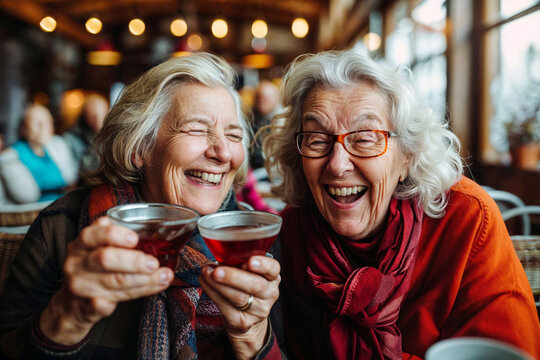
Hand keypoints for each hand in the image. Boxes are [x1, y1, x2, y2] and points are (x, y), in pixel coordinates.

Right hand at [40, 216, 173, 344]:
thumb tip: (153, 236)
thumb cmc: (92, 271)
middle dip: (135, 261)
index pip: (93, 235)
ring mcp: (80, 286)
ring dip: (145, 279)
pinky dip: (139, 293)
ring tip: (163, 276)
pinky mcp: (87, 307)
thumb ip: (116, 238)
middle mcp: (76, 263)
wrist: (71, 306)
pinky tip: (151, 289)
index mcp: (81, 244)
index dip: (116, 235)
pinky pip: (115, 301)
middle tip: (154, 263)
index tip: (135, 239)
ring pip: (116, 281)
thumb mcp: (96, 249)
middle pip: (106, 259)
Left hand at [199, 256, 280, 359]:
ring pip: (239, 298)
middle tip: (216, 271)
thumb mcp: (248, 271)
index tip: (250, 261)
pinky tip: (205, 283)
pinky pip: (226, 308)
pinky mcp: (243, 322)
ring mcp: (258, 310)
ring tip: (206, 274)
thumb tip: (221, 253)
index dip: (263, 265)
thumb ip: (240, 261)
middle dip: (233, 277)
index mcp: (272, 277)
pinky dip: (213, 293)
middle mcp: (270, 294)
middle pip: (255, 285)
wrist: (246, 316)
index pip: (273, 269)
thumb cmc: (244, 285)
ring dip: (219, 285)